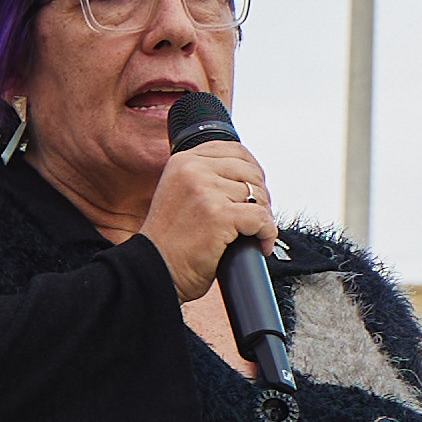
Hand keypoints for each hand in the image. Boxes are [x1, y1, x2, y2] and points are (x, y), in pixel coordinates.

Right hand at [140, 134, 277, 315]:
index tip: (253, 192)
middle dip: (260, 197)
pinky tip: (260, 244)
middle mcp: (192, 170)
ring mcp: (205, 191)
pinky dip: (266, 233)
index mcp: (183, 161)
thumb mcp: (180, 193)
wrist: (155, 271)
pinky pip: (260, 217)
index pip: (235, 150)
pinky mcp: (218, 215)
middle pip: (250, 172)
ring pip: (257, 195)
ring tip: (251, 233)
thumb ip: (205, 178)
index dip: (252, 171)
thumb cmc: (170, 242)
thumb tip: (247, 177)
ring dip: (263, 217)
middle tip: (254, 219)